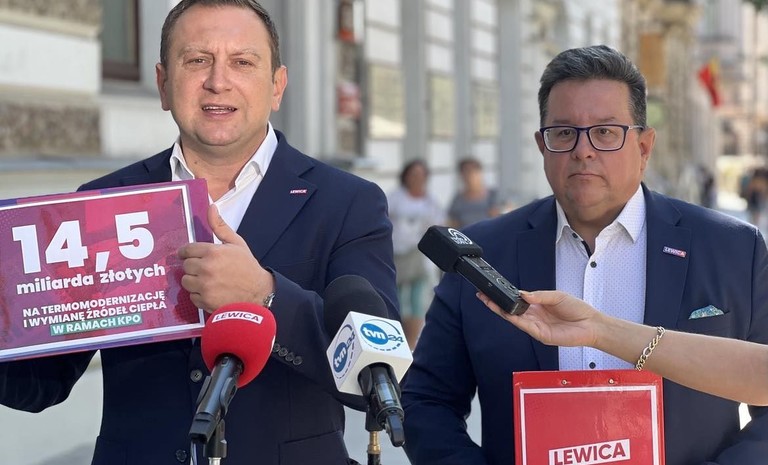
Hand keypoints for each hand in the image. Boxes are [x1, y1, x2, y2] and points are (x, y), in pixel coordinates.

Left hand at [177, 204, 273, 312]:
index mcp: (213, 252)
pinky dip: (199, 295)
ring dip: (194, 281)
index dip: (188, 252)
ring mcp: (205, 286)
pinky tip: (211, 292)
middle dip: (193, 267)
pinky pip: (192, 296)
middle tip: (206, 269)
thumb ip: (220, 226)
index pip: (187, 250)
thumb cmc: (247, 267)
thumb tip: (211, 207)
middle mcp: (206, 268)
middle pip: (185, 266)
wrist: (259, 293)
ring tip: (208, 281)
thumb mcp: (236, 243)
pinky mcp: (205, 301)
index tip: (190, 255)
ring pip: (186, 281)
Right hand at [477, 290, 600, 347]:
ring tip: (488, 301)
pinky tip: (506, 312)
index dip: (505, 296)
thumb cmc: (578, 310)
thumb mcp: (557, 296)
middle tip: (482, 295)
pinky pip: (524, 326)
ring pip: (513, 318)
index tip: (493, 290)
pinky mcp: (540, 334)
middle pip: (510, 310)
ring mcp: (536, 326)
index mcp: (537, 306)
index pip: (516, 301)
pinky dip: (514, 319)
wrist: (591, 324)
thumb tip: (523, 294)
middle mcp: (534, 317)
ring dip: (500, 310)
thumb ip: (539, 295)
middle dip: (495, 303)